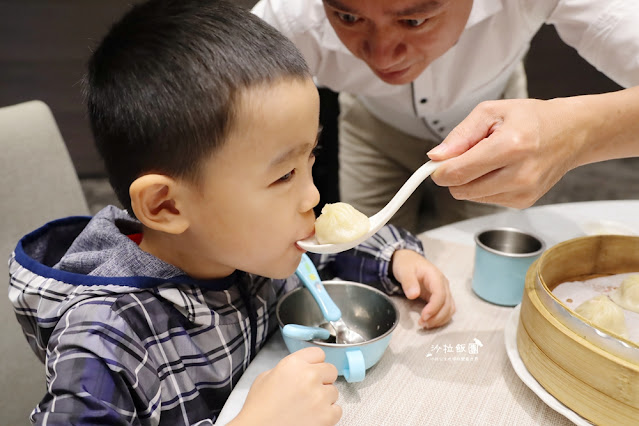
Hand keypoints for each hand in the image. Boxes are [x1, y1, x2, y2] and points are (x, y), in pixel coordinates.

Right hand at [230, 347, 340, 425]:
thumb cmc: (259, 409)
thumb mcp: (265, 377)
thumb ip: (286, 368)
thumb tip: (300, 369)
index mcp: (293, 364)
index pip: (318, 353)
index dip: (315, 363)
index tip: (312, 369)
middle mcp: (309, 377)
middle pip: (331, 370)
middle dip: (323, 379)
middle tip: (310, 389)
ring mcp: (319, 397)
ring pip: (334, 391)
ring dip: (324, 398)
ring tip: (307, 406)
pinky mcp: (326, 416)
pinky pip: (337, 410)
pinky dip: (328, 414)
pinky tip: (313, 416)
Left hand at [392, 249, 454, 327]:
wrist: (408, 260)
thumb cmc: (407, 264)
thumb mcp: (404, 270)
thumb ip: (408, 282)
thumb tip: (413, 295)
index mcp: (435, 276)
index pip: (440, 295)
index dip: (434, 308)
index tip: (424, 317)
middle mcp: (443, 284)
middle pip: (447, 304)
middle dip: (436, 317)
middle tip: (422, 324)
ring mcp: (443, 291)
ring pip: (449, 309)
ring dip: (439, 319)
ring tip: (425, 324)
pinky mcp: (440, 297)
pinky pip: (446, 310)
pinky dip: (440, 318)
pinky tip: (429, 322)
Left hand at [427, 98, 585, 207]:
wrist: (571, 132)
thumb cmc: (532, 118)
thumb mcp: (491, 112)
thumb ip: (460, 135)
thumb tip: (436, 157)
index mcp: (510, 146)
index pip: (458, 173)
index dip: (439, 171)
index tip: (436, 164)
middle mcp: (519, 174)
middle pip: (461, 190)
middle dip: (454, 175)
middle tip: (466, 156)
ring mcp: (524, 192)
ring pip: (471, 197)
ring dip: (471, 181)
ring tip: (491, 159)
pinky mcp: (524, 202)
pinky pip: (486, 200)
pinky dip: (485, 186)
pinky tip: (501, 170)